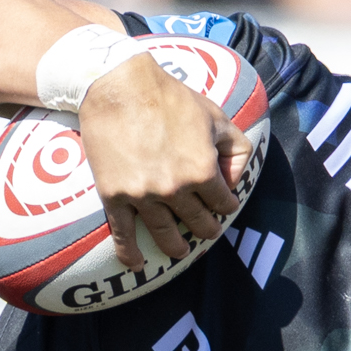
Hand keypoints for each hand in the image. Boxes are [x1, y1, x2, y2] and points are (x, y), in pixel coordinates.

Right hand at [76, 50, 245, 269]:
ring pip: (165, 235)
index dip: (226, 205)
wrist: (118, 86)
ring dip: (176, 248)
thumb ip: (235, 148)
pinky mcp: (115, 196)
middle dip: (206, 229)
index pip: (223, 204)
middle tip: (206, 230)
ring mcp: (143, 196)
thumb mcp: (216, 115)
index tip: (223, 205)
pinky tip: (136, 265)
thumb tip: (235, 178)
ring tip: (180, 252)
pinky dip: (129, 253)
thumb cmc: (170, 96)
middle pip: (198, 224)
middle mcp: (175, 190)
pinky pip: (123, 234)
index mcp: (203, 171)